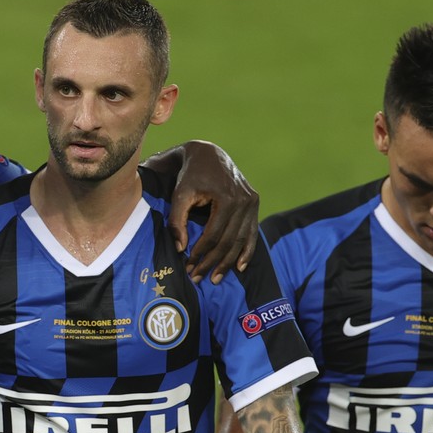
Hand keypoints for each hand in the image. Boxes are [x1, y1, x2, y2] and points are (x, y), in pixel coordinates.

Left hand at [168, 141, 258, 282]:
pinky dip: (247, 251)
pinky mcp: (255, 203)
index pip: (214, 235)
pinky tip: (240, 267)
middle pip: (228, 240)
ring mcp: (252, 202)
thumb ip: (177, 221)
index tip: (189, 267)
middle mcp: (244, 200)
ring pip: (240, 240)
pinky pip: (252, 232)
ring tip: (215, 278)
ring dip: (228, 262)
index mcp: (227, 197)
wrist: (208, 154)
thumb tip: (181, 249)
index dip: (201, 253)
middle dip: (212, 262)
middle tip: (199, 278)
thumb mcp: (179, 195)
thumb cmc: (190, 175)